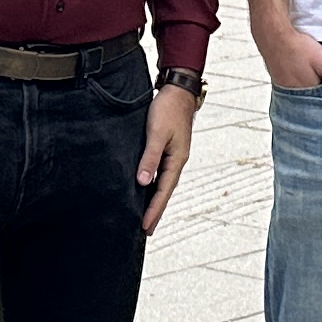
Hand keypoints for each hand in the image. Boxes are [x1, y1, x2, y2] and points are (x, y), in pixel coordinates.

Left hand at [135, 87, 197, 235]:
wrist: (178, 91)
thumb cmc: (167, 109)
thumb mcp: (156, 133)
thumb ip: (150, 158)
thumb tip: (143, 182)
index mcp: (176, 160)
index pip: (163, 192)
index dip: (153, 210)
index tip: (145, 227)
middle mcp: (176, 161)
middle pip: (165, 192)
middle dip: (156, 211)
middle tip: (146, 230)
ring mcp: (173, 156)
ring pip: (163, 184)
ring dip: (155, 200)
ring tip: (146, 215)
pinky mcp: (168, 149)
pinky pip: (161, 173)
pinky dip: (154, 185)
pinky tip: (147, 189)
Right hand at [253, 20, 321, 96]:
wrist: (272, 34)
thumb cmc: (297, 46)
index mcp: (307, 91)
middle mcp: (294, 93)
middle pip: (313, 98)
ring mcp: (284, 88)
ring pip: (302, 93)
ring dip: (310, 87)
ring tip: (315, 75)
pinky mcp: (279, 81)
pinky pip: (293, 87)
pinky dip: (300, 82)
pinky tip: (302, 72)